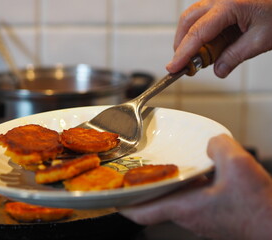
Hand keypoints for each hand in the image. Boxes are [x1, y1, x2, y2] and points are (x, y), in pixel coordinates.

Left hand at [119, 134, 271, 239]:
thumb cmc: (259, 209)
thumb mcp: (238, 166)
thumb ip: (219, 147)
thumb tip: (211, 142)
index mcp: (184, 207)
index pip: (142, 211)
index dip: (122, 205)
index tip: (110, 198)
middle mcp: (187, 215)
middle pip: (152, 204)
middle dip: (138, 191)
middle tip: (128, 176)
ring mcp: (198, 216)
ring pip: (169, 200)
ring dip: (159, 187)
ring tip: (153, 170)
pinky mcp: (209, 214)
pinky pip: (187, 199)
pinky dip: (180, 186)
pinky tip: (189, 173)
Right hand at [166, 0, 271, 77]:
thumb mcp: (261, 39)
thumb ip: (235, 56)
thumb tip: (218, 70)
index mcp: (229, 5)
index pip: (197, 33)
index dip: (183, 53)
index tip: (174, 67)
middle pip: (188, 21)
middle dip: (181, 44)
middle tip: (184, 63)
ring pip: (193, 17)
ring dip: (190, 37)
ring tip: (199, 56)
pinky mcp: (224, 1)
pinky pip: (204, 15)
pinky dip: (201, 31)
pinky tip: (210, 43)